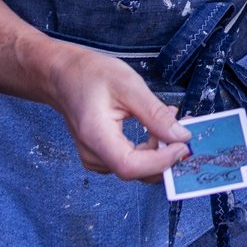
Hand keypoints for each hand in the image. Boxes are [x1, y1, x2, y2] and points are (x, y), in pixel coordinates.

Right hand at [43, 44, 188, 181]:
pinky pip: (131, 161)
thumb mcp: (129, 85)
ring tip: (168, 118)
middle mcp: (93, 155)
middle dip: (165, 154)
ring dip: (159, 149)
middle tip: (183, 126)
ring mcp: (95, 159)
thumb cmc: (91, 75)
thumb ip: (155, 114)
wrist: (63, 76)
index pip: (132, 167)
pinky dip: (148, 149)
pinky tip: (154, 126)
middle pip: (137, 172)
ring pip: (137, 169)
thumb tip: (181, 137)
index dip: (162, 161)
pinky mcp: (101, 157)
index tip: (184, 144)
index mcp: (96, 137)